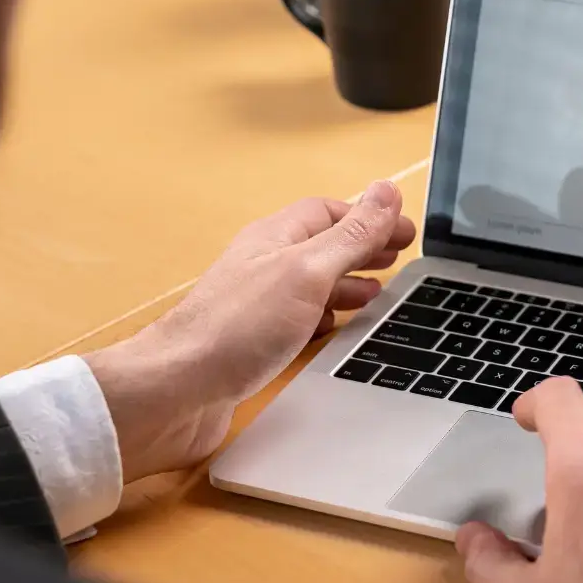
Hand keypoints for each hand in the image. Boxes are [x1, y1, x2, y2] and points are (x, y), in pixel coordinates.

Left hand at [83, 181, 415, 480]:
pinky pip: (298, 320)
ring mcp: (257, 307)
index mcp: (275, 239)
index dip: (369, 217)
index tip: (404, 229)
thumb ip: (350, 235)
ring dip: (346, 283)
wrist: (178, 391)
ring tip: (377, 292)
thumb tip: (386, 191)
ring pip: (311, 284)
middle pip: (321, 246)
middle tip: (398, 257)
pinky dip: (326, 318)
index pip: (328, 212)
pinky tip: (336, 330)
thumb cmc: (236, 328)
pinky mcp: (254, 344)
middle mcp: (265, 267)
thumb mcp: (308, 271)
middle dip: (362, 249)